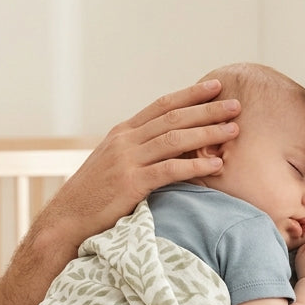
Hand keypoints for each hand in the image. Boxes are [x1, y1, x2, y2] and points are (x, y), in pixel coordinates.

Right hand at [35, 80, 240, 248]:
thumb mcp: (114, 163)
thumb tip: (168, 143)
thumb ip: (138, 149)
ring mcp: (127, 161)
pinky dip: (195, 165)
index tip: (216, 86)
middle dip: (208, 109)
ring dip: (207, 133)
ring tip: (234, 130)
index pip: (162, 105)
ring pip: (175, 139)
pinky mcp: (131, 184)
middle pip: (173, 117)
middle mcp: (125, 141)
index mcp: (123, 132)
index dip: (191, 94)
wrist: (68, 219)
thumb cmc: (95, 195)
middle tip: (236, 105)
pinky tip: (216, 165)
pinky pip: (169, 170)